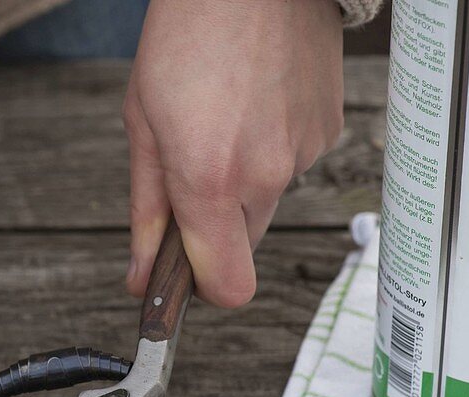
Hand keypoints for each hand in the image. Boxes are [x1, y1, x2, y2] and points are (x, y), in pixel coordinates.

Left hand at [124, 0, 343, 305]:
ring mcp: (302, 154)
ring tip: (222, 117)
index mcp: (209, 180)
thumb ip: (146, 210)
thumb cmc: (187, 34)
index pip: (228, 288)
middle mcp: (264, 177)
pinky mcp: (327, 131)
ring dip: (240, 182)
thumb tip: (140, 277)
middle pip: (241, 246)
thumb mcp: (142, 124)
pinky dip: (269, 149)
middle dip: (213, 226)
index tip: (184, 273)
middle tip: (189, 168)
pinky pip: (291, 165)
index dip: (204, 290)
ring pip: (265, 204)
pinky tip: (253, 102)